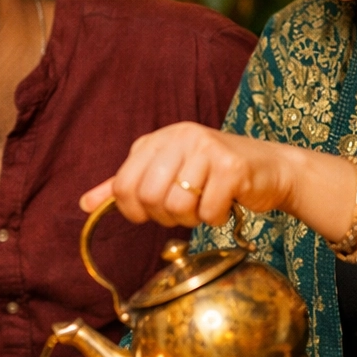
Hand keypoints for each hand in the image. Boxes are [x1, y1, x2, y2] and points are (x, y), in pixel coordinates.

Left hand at [79, 122, 297, 227]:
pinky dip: (216, 218)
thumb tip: (84, 204)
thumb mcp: (165, 173)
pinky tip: (225, 204)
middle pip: (149, 198)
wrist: (271, 168)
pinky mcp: (232, 167)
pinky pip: (208, 212)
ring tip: (205, 205)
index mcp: (157, 139)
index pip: (123, 184)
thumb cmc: (214, 174)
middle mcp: (180, 137)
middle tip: (184, 211)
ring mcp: (207, 149)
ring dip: (191, 219)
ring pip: (177, 206)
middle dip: (165, 216)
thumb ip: (125, 187)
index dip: (133, 210)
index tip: (150, 213)